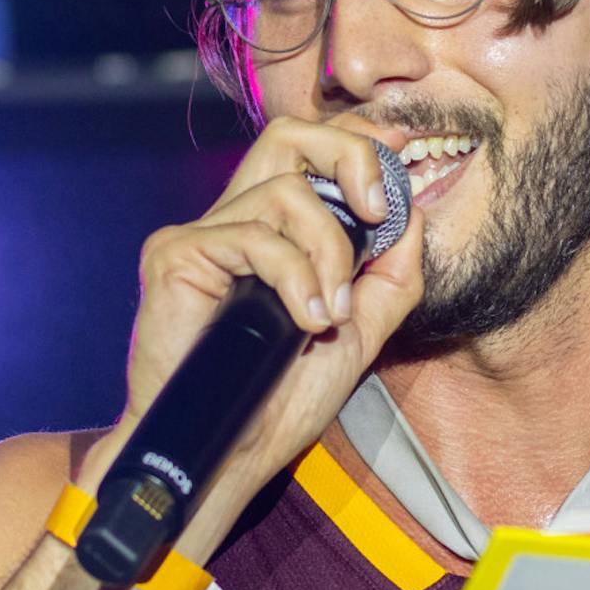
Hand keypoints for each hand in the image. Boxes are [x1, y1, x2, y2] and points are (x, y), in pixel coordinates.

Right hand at [86, 118, 424, 552]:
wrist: (231, 454)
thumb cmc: (282, 399)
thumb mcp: (360, 331)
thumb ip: (390, 275)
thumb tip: (414, 214)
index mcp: (274, 231)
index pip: (311, 152)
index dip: (358, 143)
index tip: (404, 153)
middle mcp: (235, 220)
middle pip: (290, 135)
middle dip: (349, 158)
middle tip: (376, 211)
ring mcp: (201, 234)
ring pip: (285, 191)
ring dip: (328, 252)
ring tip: (328, 313)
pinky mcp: (175, 254)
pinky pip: (252, 234)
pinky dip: (293, 275)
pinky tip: (303, 320)